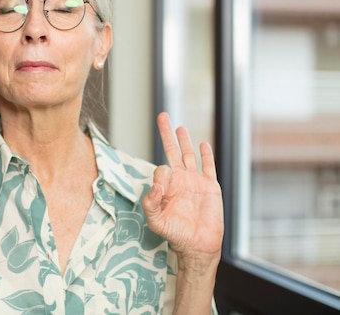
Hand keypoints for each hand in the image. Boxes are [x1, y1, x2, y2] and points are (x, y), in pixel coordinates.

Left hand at [142, 112, 223, 263]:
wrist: (198, 245)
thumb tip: (157, 181)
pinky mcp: (210, 187)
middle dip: (167, 134)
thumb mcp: (155, 220)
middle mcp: (180, 181)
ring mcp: (195, 182)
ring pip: (189, 156)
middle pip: (172, 151)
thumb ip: (151, 201)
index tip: (164, 186)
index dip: (161, 174)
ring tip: (179, 127)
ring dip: (184, 140)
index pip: (161, 169)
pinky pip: (208, 167)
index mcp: (166, 187)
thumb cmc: (175, 235)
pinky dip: (206, 155)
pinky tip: (202, 144)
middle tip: (162, 116)